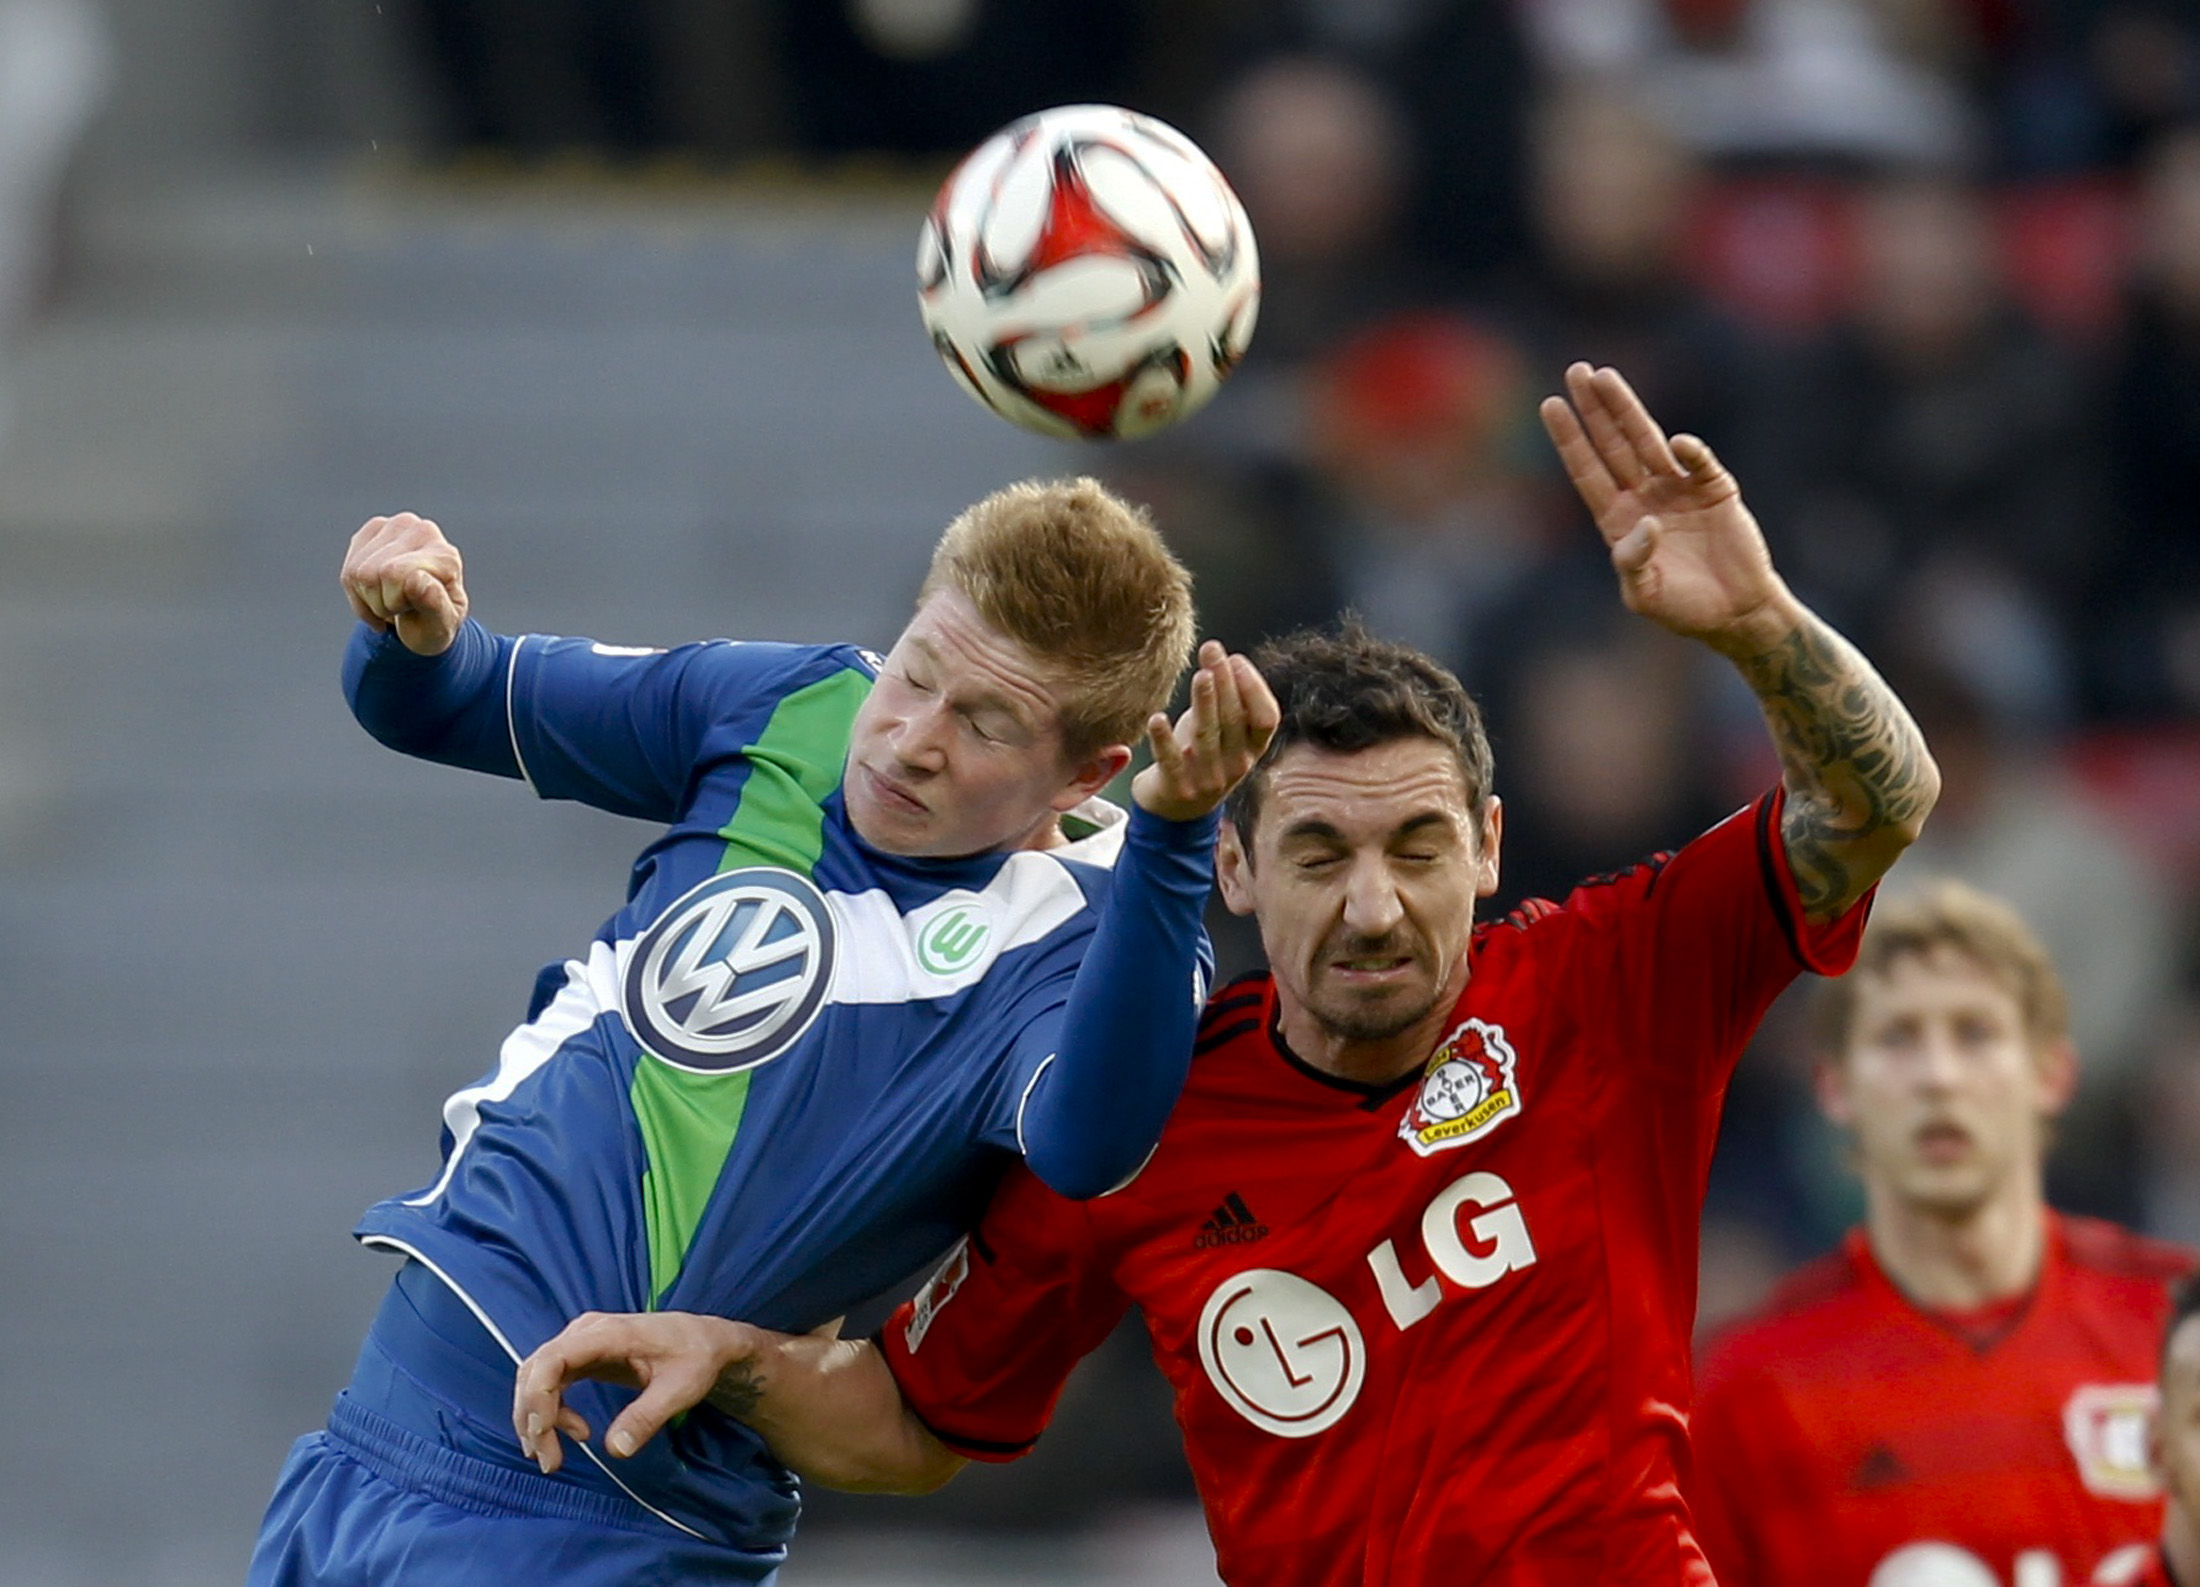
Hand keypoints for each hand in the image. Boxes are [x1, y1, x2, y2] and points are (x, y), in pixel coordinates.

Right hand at [341, 511, 468, 656]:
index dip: (395, 601)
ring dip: (368, 600)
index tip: (414, 609)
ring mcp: (397, 525)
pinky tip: (377, 596)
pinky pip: (348, 571)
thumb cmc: (435, 623)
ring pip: (356, 572)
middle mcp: (424, 531)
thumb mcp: (441, 626)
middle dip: (381, 603)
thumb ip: (434, 605)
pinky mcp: (374, 529)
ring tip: (392, 601)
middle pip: (373, 573)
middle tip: (402, 607)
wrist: (425, 619)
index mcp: (446, 556)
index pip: (395, 573)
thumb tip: (416, 579)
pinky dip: (356, 594)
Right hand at [512, 1310, 763, 1474]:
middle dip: (532, 1417)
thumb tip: (615, 1450)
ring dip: (536, 1419)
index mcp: (608, 1333)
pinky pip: (552, 1383)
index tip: (544, 1432)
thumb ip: (648, 1416)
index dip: (538, 1396)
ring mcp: (582, 1342)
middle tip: (548, 1460)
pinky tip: (577, 1433)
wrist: (707, 1340)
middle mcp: (587, 1332)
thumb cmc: (697, 1357)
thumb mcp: (681, 1389)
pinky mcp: (584, 1356)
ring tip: (553, 1457)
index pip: (553, 1359)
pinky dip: (551, 1411)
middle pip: (536, 1371)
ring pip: (537, 1379)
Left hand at [1131, 640, 1279, 821]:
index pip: (1267, 718)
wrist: (1175, 811)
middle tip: (1212, 650)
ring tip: (1201, 675)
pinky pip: (1170, 761)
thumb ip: (1229, 702)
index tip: (1236, 659)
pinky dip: (1164, 739)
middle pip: (1234, 719)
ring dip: (1205, 703)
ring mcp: (1207, 779)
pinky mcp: (1176, 788)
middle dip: (1225, 681)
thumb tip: (1224, 657)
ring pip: (1207, 736)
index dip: (1254, 688)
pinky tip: (1157, 719)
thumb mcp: (1223, 732)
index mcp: (1252, 749)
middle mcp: (1235, 765)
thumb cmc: (1200, 757)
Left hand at [1539, 363, 1796, 653]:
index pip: (1587, 471)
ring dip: (1627, 410)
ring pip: (1648, 441)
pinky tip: (1677, 444)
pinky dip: (1689, 453)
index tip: (1550, 404)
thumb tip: (1643, 523)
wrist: (1737, 613)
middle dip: (1595, 409)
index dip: (1569, 439)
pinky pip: (1698, 464)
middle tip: (1577, 370)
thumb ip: (1633, 563)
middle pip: (1612, 444)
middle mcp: (1643, 496)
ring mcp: (1678, 489)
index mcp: (1618, 520)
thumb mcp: (1645, 595)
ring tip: (1606, 377)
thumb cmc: (1684, 608)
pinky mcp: (1714, 490)